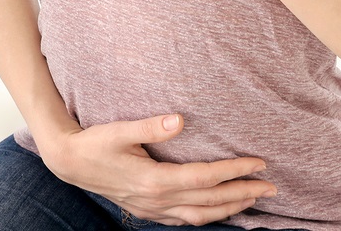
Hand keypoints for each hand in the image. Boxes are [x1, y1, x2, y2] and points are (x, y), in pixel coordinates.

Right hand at [40, 114, 276, 225]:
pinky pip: (185, 220)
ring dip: (230, 209)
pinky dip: (208, 217)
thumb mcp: (120, 130)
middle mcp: (157, 199)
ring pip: (201, 217)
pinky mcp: (148, 211)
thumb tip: (179, 119)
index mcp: (155, 180)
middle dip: (244, 194)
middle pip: (210, 201)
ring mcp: (153, 209)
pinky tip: (219, 210)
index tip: (259, 163)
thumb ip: (150, 125)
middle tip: (271, 187)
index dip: (235, 171)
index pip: (206, 178)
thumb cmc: (95, 142)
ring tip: (253, 200)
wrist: (69, 162)